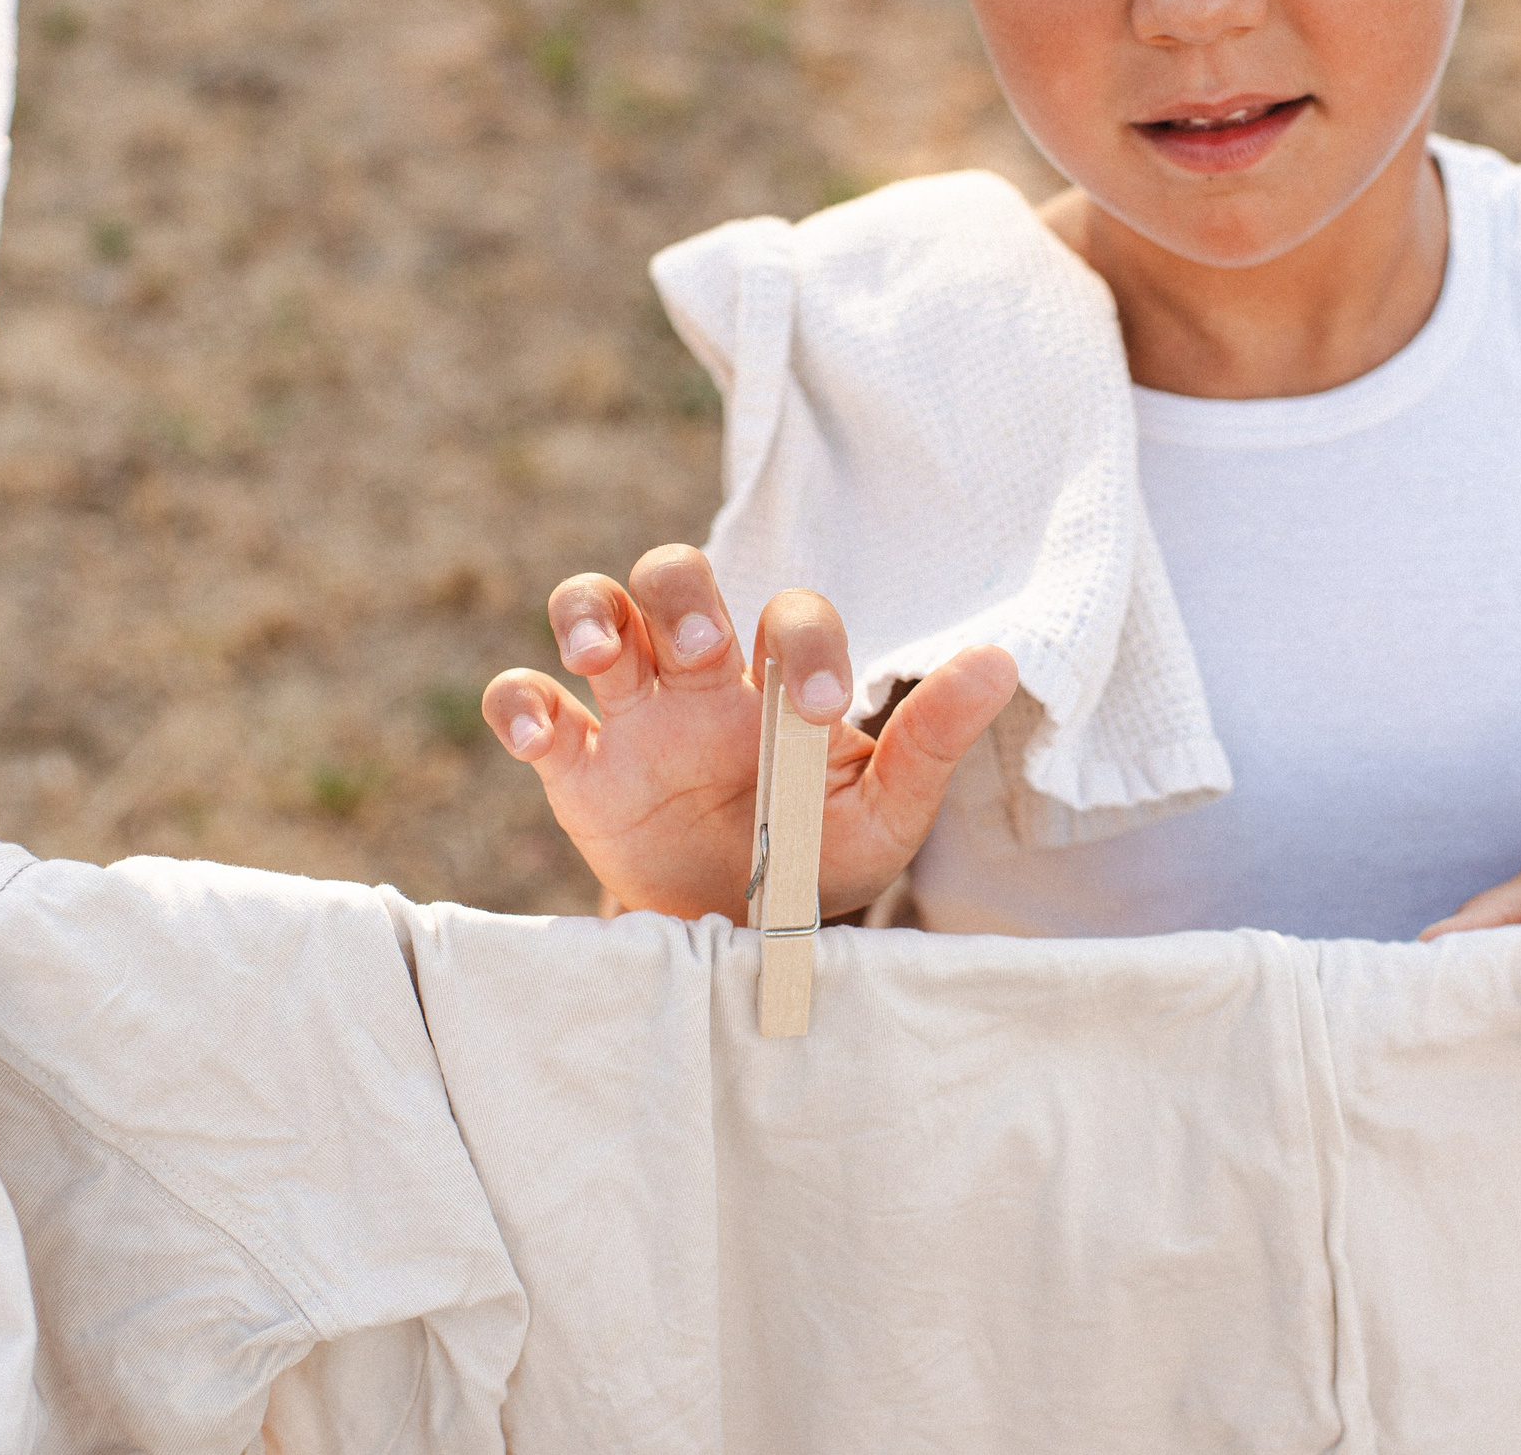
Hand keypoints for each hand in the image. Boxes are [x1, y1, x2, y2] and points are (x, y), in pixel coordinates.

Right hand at [481, 544, 1017, 921]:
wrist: (743, 943)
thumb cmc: (820, 860)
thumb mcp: (886, 810)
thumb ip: (932, 738)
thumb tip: (1003, 661)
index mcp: (782, 680)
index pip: (790, 616)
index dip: (803, 643)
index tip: (819, 712)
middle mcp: (702, 678)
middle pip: (674, 576)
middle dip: (680, 589)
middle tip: (700, 646)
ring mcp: (634, 716)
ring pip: (593, 610)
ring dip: (589, 613)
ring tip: (600, 656)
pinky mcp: (578, 767)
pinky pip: (529, 706)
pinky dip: (517, 703)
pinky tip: (534, 729)